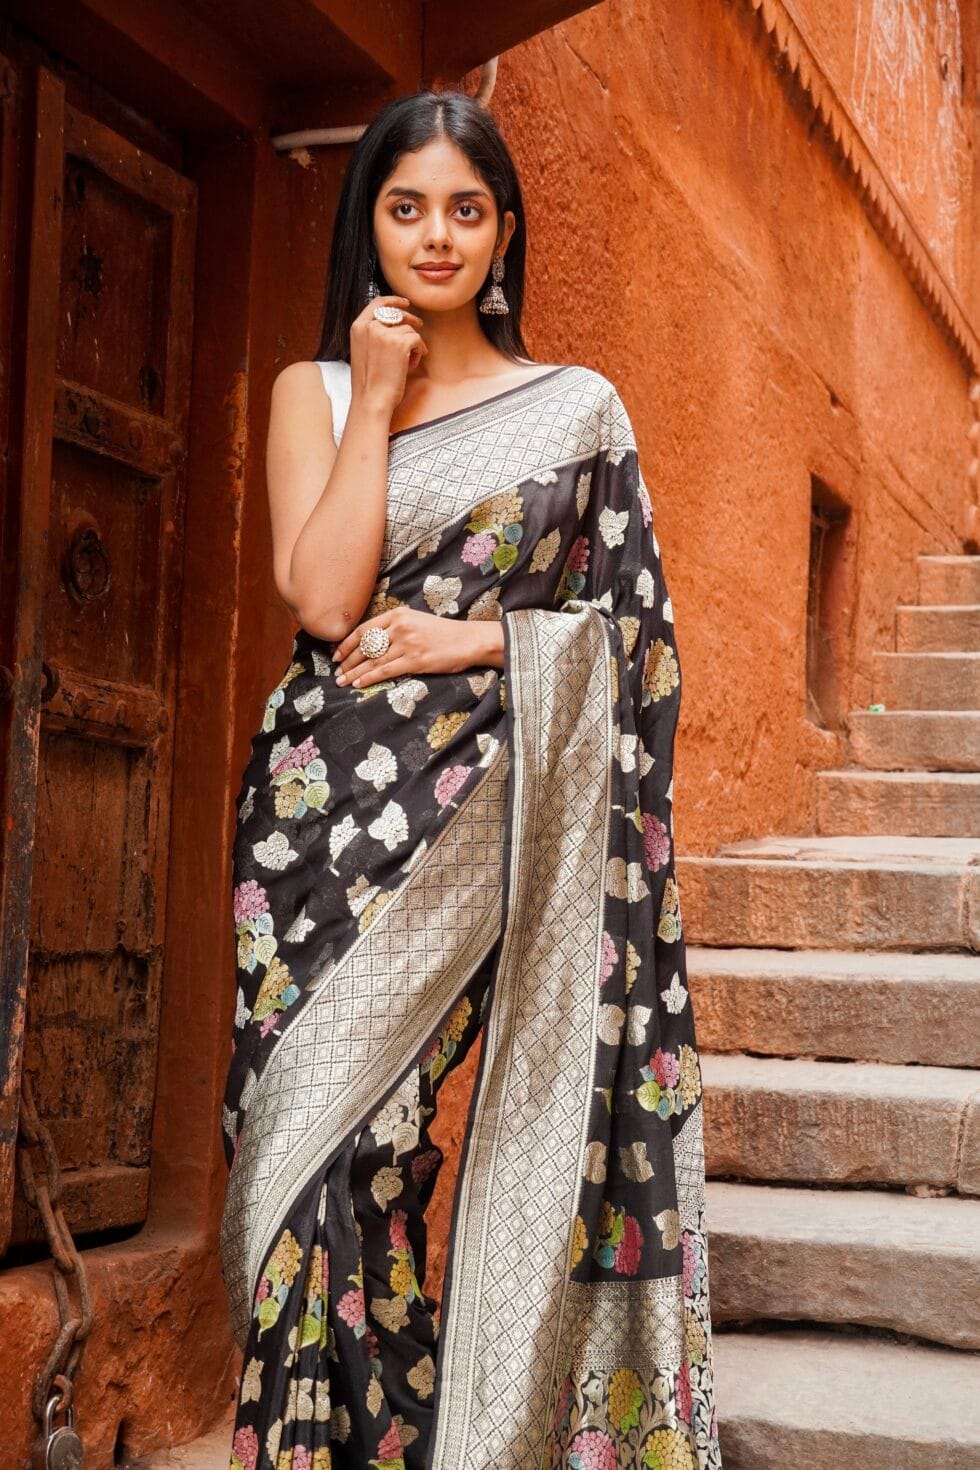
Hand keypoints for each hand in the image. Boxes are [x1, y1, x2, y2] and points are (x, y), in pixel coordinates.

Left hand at [332, 607, 503, 686]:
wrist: (469, 640)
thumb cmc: (443, 633)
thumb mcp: (417, 621)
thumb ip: (395, 627)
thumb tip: (371, 642)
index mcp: (398, 614)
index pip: (364, 629)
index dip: (347, 643)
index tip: (337, 653)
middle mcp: (400, 627)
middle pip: (365, 645)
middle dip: (347, 660)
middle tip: (336, 671)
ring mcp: (407, 643)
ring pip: (372, 660)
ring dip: (354, 672)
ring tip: (341, 681)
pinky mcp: (415, 660)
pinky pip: (385, 670)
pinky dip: (369, 678)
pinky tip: (358, 684)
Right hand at [349, 295, 427, 416]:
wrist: (372, 400)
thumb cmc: (369, 383)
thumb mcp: (363, 352)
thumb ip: (373, 335)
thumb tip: (395, 323)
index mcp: (357, 327)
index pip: (377, 303)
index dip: (393, 300)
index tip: (405, 302)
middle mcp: (370, 326)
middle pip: (396, 313)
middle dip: (410, 318)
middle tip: (420, 324)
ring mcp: (384, 333)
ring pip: (409, 329)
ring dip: (413, 345)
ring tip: (407, 363)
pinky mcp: (400, 343)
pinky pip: (417, 340)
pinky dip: (418, 352)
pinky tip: (410, 365)